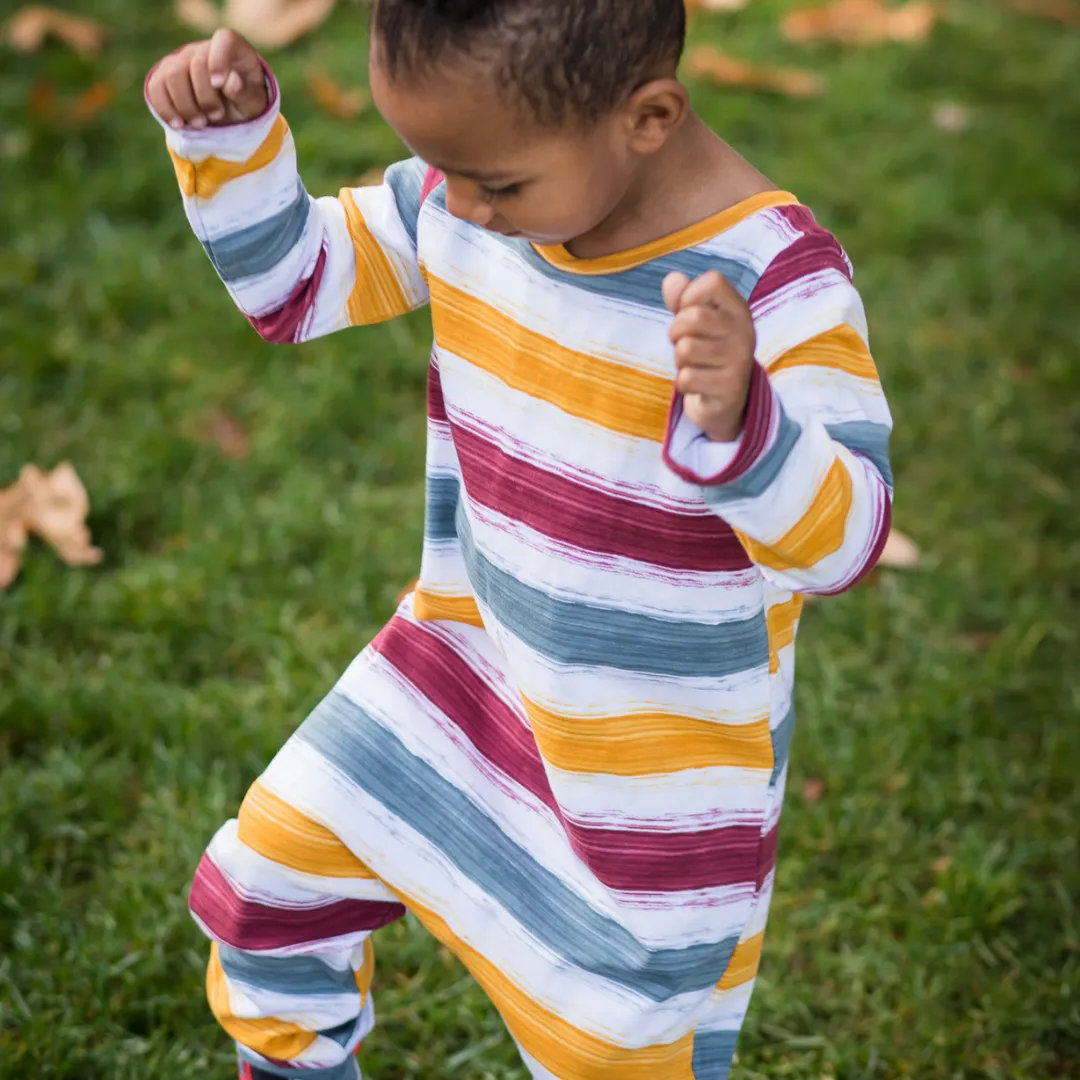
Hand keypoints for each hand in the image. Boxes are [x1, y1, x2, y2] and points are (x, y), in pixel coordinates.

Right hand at [147, 29, 267, 129]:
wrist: (228, 110)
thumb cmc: (244, 100)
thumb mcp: (254, 101)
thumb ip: (245, 92)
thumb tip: (230, 81)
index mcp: (231, 48)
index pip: (223, 41)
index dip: (219, 61)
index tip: (219, 84)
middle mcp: (202, 49)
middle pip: (195, 64)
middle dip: (206, 97)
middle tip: (217, 116)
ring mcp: (179, 60)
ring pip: (172, 76)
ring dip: (186, 106)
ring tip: (200, 123)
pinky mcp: (163, 76)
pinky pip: (156, 88)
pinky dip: (165, 109)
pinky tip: (179, 124)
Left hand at [662, 270, 756, 442]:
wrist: (725, 401)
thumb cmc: (707, 353)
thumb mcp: (696, 323)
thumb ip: (682, 300)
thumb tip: (671, 280)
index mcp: (738, 310)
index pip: (713, 281)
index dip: (688, 294)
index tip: (685, 311)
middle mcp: (744, 332)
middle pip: (694, 317)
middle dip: (675, 331)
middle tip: (681, 342)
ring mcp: (739, 361)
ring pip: (686, 349)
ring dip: (679, 360)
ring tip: (692, 365)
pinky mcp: (729, 388)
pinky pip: (687, 378)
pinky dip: (683, 384)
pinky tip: (698, 384)